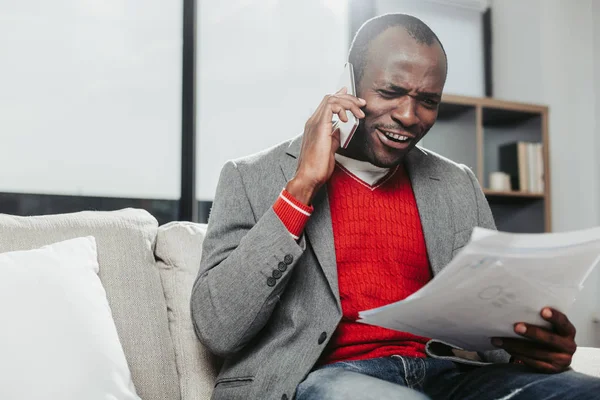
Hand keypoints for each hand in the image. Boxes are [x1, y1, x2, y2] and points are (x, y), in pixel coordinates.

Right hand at [286, 87, 365, 203]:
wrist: (309, 176)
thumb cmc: (317, 167)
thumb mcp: (329, 148)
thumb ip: (334, 136)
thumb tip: (340, 130)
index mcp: (315, 125)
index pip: (328, 104)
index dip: (341, 98)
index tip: (354, 100)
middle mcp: (313, 122)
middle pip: (330, 98)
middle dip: (349, 98)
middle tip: (361, 104)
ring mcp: (315, 123)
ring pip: (331, 99)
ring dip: (348, 102)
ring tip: (359, 112)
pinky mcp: (320, 127)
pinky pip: (331, 107)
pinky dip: (343, 108)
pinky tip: (347, 119)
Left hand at [492, 307, 576, 372]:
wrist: (557, 358)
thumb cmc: (550, 335)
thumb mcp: (552, 327)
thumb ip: (542, 320)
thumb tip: (518, 308)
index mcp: (569, 331)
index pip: (563, 322)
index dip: (554, 317)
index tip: (543, 310)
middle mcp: (568, 346)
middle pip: (550, 339)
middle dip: (532, 332)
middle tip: (516, 327)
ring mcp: (561, 360)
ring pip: (536, 352)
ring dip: (516, 345)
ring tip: (500, 339)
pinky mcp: (551, 369)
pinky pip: (532, 362)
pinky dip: (517, 354)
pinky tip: (506, 348)